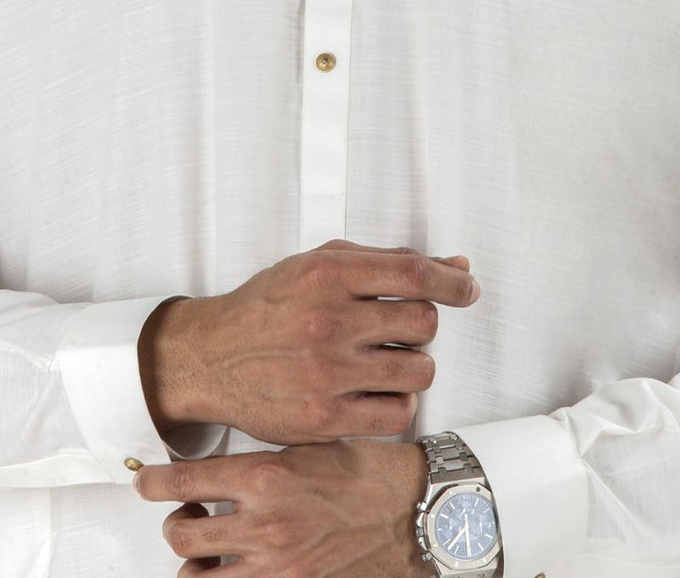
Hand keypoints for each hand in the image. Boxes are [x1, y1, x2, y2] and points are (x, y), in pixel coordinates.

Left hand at [133, 438, 434, 577]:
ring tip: (206, 548)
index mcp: (266, 476)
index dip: (154, 481)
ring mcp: (276, 565)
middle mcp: (264, 523)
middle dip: (175, 521)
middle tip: (188, 512)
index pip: (185, 479)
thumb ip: (262, 460)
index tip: (146, 480)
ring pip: (197, 576)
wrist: (414, 512)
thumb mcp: (310, 446)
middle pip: (182, 533)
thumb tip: (223, 468)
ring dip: (194, 560)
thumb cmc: (370, 473)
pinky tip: (234, 569)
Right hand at [139, 238, 479, 444]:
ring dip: (413, 365)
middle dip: (422, 325)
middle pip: (424, 323)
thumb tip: (458, 266)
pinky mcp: (324, 418)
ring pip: (420, 371)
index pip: (415, 274)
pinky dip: (397, 402)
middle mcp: (328, 321)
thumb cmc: (271, 305)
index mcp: (327, 274)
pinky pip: (399, 414)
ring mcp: (326, 373)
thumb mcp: (320, 264)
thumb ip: (388, 261)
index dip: (453, 281)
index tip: (467, 288)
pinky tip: (375, 390)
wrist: (212, 357)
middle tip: (398, 328)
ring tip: (384, 360)